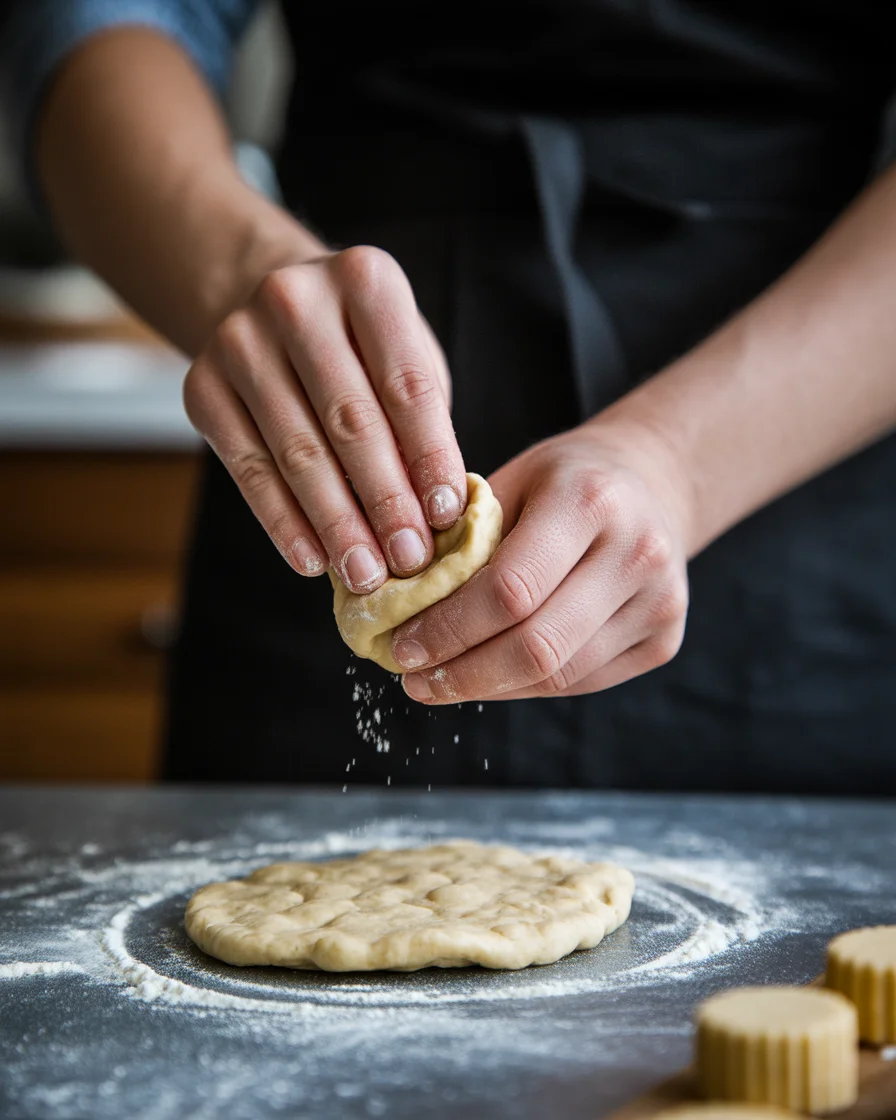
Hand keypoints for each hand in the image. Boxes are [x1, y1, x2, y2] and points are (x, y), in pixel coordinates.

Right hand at [183, 245, 465, 591]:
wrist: (265, 301)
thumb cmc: (359, 345)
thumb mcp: (403, 356)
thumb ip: (420, 421)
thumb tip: (434, 513)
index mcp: (365, 280)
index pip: (406, 383)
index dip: (429, 455)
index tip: (447, 515)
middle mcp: (294, 300)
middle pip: (350, 421)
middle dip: (385, 500)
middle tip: (410, 559)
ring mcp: (239, 341)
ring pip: (297, 452)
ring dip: (337, 523)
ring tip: (366, 574)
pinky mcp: (201, 385)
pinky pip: (249, 468)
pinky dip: (284, 522)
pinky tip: (313, 560)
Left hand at [391, 421, 691, 701]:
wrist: (652, 483)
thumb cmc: (564, 480)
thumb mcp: (509, 481)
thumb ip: (459, 537)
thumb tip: (390, 602)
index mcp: (589, 500)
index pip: (510, 588)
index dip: (448, 630)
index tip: (400, 647)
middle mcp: (636, 552)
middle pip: (537, 645)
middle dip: (463, 673)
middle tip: (414, 680)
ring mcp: (659, 602)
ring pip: (559, 675)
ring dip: (489, 687)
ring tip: (440, 681)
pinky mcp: (664, 640)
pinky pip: (580, 682)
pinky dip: (524, 686)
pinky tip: (490, 675)